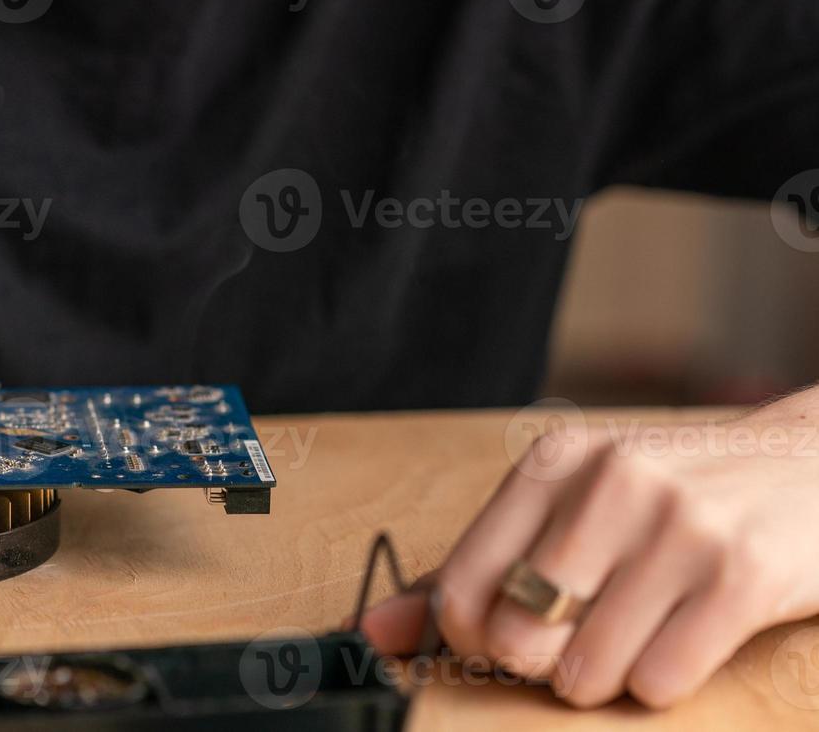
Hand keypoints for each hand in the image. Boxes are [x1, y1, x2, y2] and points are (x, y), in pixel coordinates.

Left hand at [358, 389, 818, 707]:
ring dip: (602, 681)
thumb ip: (474, 569)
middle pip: (517, 635)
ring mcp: (678, 523)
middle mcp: (611, 482)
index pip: (460, 587)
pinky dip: (659, 685)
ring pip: (585, 669)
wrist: (812, 465)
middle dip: (542, 664)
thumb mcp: (574, 510)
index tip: (504, 640)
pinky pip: (660, 680)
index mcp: (554, 463)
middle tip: (579, 642)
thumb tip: (373, 632)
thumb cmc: (676, 500)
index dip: (473, 641)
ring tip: (633, 640)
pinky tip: (679, 644)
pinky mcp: (742, 572)